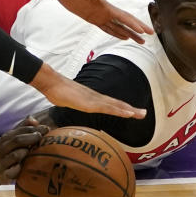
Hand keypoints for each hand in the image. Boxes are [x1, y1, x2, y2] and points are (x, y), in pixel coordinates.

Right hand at [0, 119, 49, 182]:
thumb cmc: (9, 151)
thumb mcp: (14, 137)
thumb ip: (24, 127)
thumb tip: (34, 119)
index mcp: (7, 138)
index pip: (21, 130)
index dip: (34, 129)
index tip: (46, 129)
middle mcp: (4, 148)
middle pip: (17, 140)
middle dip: (31, 138)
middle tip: (41, 138)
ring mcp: (3, 161)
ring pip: (15, 155)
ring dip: (25, 153)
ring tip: (33, 153)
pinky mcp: (5, 174)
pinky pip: (12, 172)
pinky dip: (18, 169)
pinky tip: (23, 167)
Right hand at [29, 64, 146, 118]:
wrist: (51, 82)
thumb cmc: (58, 91)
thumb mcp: (69, 100)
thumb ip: (75, 103)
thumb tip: (75, 105)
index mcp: (92, 98)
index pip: (110, 104)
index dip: (121, 107)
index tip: (132, 112)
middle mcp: (96, 97)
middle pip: (116, 104)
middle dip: (130, 109)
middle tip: (144, 113)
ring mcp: (93, 99)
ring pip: (115, 106)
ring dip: (128, 110)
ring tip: (141, 114)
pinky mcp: (89, 103)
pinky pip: (107, 108)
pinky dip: (119, 110)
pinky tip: (127, 113)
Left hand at [40, 0, 152, 43]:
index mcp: (106, 6)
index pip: (124, 17)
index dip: (135, 24)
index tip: (145, 31)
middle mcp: (105, 12)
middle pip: (125, 22)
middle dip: (138, 29)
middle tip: (150, 36)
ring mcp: (100, 16)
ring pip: (118, 27)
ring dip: (129, 34)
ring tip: (140, 41)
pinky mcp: (92, 19)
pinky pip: (107, 28)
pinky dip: (116, 33)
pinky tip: (123, 37)